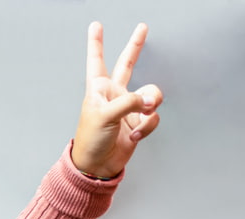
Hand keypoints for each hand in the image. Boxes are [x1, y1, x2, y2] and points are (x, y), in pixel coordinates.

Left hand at [71, 22, 162, 179]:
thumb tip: (149, 100)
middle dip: (135, 46)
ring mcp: (128, 107)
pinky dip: (147, 126)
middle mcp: (114, 94)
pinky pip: (153, 117)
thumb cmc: (91, 140)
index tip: (95, 26)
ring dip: (151, 104)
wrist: (97, 166)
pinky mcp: (139, 122)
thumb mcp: (104, 116)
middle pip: (127, 64)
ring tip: (143, 114)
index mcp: (98, 89)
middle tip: (142, 28)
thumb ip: (129, 102)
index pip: (97, 61)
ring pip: (151, 94)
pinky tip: (135, 135)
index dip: (96, 43)